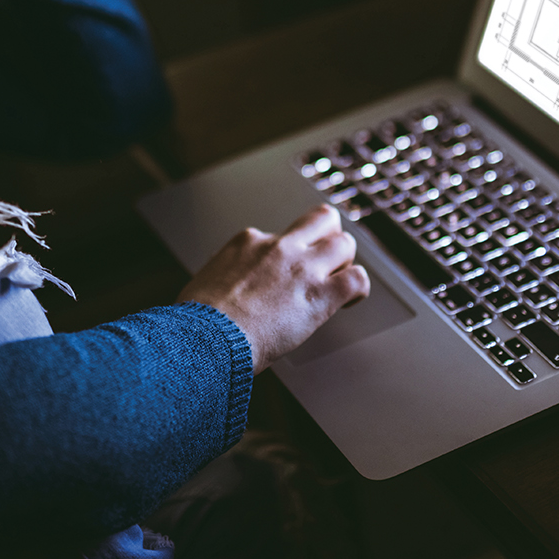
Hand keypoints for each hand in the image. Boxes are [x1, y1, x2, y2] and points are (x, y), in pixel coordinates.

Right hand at [177, 205, 369, 372]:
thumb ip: (223, 272)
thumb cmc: (199, 320)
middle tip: (326, 261)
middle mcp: (279, 247)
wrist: (206, 338)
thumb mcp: (204, 280)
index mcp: (248, 242)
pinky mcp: (321, 294)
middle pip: (322, 220)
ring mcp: (303, 268)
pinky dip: (358, 290)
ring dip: (345, 263)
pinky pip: (357, 279)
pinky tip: (348, 301)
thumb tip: (221, 277)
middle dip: (328, 237)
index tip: (286, 274)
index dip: (290, 254)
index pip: (281, 235)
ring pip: (345, 244)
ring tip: (336, 282)